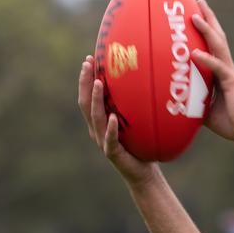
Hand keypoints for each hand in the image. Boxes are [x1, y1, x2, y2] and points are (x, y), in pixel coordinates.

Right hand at [78, 56, 159, 186]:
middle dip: (85, 82)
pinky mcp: (113, 153)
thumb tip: (148, 79)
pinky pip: (110, 139)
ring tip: (98, 83)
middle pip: (85, 103)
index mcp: (100, 122)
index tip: (89, 59)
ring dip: (96, 100)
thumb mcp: (137, 122)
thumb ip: (135, 106)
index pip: (88, 97)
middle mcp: (97, 130)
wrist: (143, 173)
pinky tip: (112, 117)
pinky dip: (111, 128)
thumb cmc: (141, 145)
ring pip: (95, 118)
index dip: (86, 79)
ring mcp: (103, 141)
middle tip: (88, 63)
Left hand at [191, 0, 233, 149]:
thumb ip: (194, 100)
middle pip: (217, 37)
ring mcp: (230, 73)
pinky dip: (206, 60)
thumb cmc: (232, 122)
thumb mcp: (206, 109)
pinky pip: (217, 68)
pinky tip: (195, 53)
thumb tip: (176, 100)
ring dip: (206, 30)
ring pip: (218, 46)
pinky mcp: (232, 83)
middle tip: (199, 1)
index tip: (197, 12)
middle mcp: (227, 68)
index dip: (206, 29)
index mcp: (222, 72)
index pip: (214, 45)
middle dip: (209, 19)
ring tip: (195, 15)